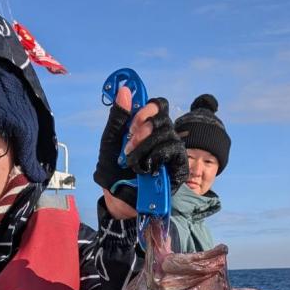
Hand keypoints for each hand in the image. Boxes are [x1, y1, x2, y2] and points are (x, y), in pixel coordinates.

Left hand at [95, 86, 188, 219]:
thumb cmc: (114, 171)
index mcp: (147, 127)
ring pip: (167, 134)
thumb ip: (118, 118)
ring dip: (145, 148)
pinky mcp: (179, 166)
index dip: (147, 108)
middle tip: (128, 147)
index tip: (134, 120)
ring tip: (133, 163)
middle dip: (142, 130)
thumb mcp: (110, 142)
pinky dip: (157, 157)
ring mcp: (172, 151)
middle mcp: (162, 136)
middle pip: (163, 118)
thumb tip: (124, 91)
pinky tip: (147, 168)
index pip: (158, 105)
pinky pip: (174, 151)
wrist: (118, 199)